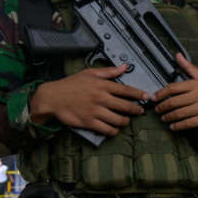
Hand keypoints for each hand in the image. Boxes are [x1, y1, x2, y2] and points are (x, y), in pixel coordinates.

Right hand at [31, 63, 147, 135]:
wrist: (52, 97)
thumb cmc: (70, 85)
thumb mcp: (89, 73)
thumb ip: (108, 71)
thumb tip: (123, 67)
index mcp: (102, 85)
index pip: (126, 90)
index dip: (138, 94)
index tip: (146, 96)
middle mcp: (100, 98)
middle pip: (126, 106)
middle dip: (136, 109)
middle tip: (140, 110)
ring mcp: (95, 111)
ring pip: (119, 120)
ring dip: (126, 121)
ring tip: (127, 119)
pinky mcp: (89, 122)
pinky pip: (108, 129)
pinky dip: (114, 130)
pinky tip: (115, 128)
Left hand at [151, 53, 197, 130]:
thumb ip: (189, 67)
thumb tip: (178, 55)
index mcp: (196, 84)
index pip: (173, 88)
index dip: (161, 93)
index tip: (154, 98)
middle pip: (174, 102)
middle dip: (162, 107)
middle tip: (157, 109)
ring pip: (180, 113)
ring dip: (168, 117)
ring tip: (163, 118)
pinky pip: (188, 123)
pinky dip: (178, 126)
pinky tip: (173, 126)